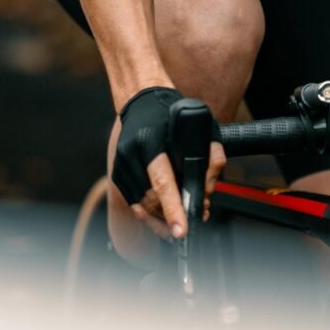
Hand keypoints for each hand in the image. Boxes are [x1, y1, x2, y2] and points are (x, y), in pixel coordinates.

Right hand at [111, 87, 224, 239]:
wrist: (141, 99)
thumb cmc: (171, 114)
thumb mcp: (202, 128)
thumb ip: (212, 159)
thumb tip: (206, 191)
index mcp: (150, 141)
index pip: (163, 182)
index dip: (173, 209)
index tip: (180, 229)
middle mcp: (131, 153)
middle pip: (151, 200)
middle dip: (171, 217)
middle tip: (192, 222)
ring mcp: (120, 164)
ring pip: (141, 206)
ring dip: (161, 218)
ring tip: (180, 218)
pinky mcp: (116, 172)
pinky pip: (133, 201)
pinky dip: (149, 211)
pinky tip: (162, 211)